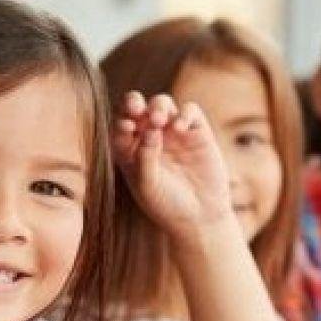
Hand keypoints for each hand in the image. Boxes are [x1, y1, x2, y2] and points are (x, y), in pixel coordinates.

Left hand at [112, 91, 234, 245]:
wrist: (200, 217)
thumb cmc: (167, 205)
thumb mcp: (147, 185)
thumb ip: (144, 157)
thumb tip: (149, 129)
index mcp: (129, 149)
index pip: (120, 125)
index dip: (121, 120)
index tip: (126, 127)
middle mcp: (149, 136)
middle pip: (138, 107)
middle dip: (134, 103)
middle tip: (136, 109)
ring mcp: (173, 132)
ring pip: (162, 103)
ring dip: (158, 107)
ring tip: (158, 120)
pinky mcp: (197, 132)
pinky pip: (190, 111)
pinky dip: (184, 114)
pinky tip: (179, 128)